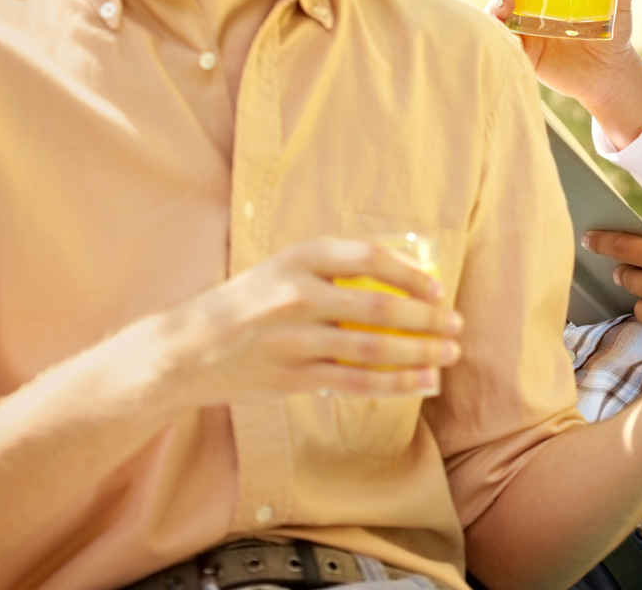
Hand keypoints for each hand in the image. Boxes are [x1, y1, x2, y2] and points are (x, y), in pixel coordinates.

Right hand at [143, 237, 463, 408]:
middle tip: (457, 325)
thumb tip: (408, 274)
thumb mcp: (283, 269)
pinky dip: (396, 383)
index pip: (369, 258)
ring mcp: (292, 339)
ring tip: (450, 353)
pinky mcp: (290, 377)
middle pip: (380, 307)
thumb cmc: (248, 305)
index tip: (438, 288)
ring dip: (421, 352)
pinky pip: (356, 382)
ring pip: (373, 348)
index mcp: (297, 259)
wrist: (184, 351)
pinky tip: (424, 381)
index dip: (411, 273)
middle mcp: (295, 296)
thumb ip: (335, 269)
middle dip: (428, 318)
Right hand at [486, 0, 641, 106]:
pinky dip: (500, 35)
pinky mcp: (525, 53)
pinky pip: (505, 42)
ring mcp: (525, 30)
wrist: (613, 72)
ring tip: (508, 1)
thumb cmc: (614, 32)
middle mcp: (530, 6)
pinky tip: (505, 31)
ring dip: (496, 4)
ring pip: (497, 13)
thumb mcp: (619, 3)